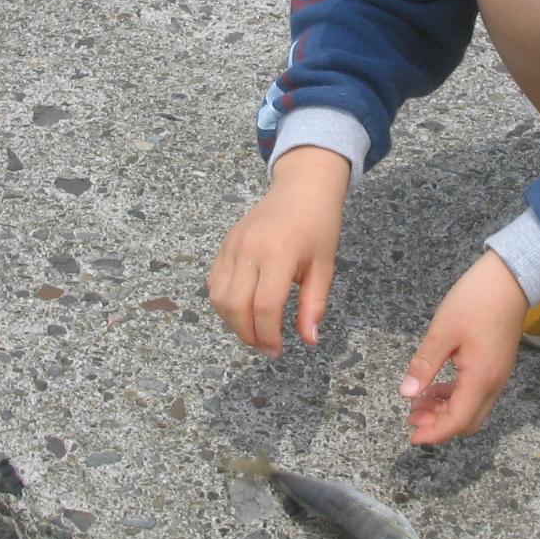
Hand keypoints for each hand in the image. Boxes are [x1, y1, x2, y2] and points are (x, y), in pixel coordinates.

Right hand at [209, 147, 349, 357]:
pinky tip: (242, 311)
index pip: (265, 306)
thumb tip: (309, 340)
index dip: (269, 335)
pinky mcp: (225, 244)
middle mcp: (250, 249)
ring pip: (219, 297)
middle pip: (236, 306)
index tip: (278, 350)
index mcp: (279, 254)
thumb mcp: (325, 266)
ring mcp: (233, 245)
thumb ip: (314, 305)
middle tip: (266, 346)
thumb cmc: (319, 226)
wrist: (303, 188)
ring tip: (254, 331)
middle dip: (249, 334)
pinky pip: (214, 282)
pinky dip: (223, 304)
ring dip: (233, 322)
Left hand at [399, 251, 527, 445]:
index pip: (457, 421)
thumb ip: (424, 365)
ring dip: (446, 412)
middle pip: (468, 422)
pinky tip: (436, 387)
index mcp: (480, 378)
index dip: (434, 433)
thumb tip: (407, 394)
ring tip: (418, 403)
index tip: (411, 436)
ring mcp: (497, 375)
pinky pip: (477, 393)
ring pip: (473, 409)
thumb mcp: (442, 331)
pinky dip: (456, 397)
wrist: (510, 278)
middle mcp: (493, 383)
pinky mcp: (496, 365)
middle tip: (412, 419)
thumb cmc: (475, 300)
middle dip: (439, 426)